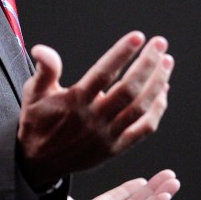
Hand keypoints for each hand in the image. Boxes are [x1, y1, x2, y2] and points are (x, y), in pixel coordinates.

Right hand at [17, 32, 173, 187]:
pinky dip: (157, 110)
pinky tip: (163, 91)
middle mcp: (93, 119)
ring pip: (140, 108)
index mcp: (75, 102)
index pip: (102, 74)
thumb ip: (45, 70)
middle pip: (128, 90)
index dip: (121, 54)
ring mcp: (107, 135)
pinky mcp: (116, 148)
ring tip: (166, 62)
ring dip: (157, 83)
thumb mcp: (34, 93)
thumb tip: (42, 49)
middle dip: (148, 64)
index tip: (137, 37)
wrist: (39, 162)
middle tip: (159, 43)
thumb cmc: (38, 123)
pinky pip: (144, 129)